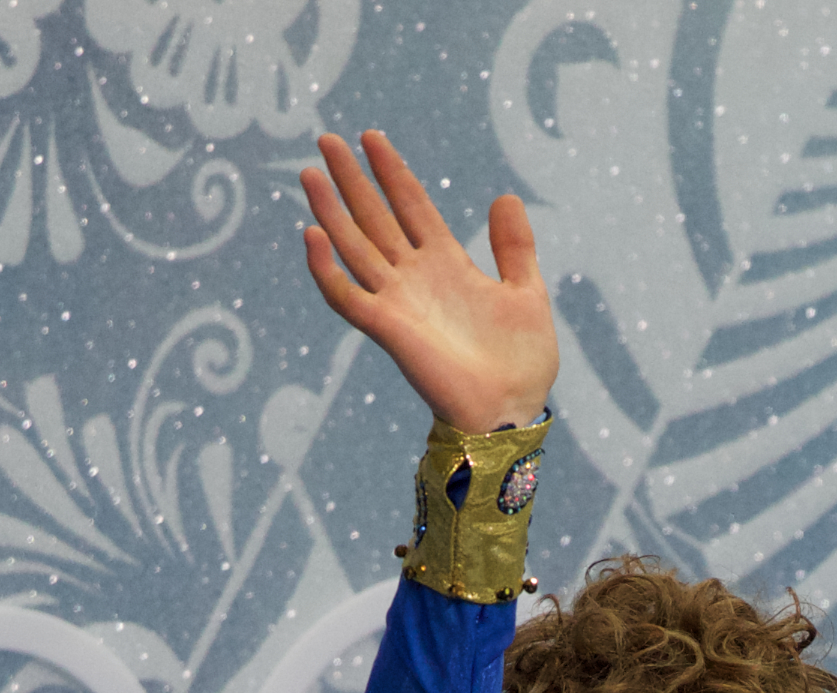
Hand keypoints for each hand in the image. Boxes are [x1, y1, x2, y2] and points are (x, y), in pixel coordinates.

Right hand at [299, 129, 556, 431]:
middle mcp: (415, 277)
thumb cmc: (522, 362)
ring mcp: (398, 302)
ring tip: (310, 173)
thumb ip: (514, 247)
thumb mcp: (527, 292)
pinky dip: (326, 270)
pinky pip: (347, 296)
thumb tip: (505, 196)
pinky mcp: (388, 329)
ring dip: (330, 211)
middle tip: (326, 139)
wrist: (513, 411)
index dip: (392, 171)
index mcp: (447, 263)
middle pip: (375, 217)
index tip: (371, 137)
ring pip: (354, 247)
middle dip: (352, 180)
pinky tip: (313, 236)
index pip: (411, 205)